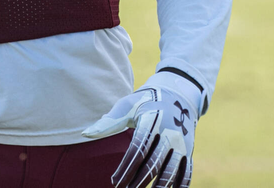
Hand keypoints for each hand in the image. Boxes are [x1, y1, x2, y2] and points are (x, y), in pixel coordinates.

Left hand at [83, 70, 201, 187]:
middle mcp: (169, 133)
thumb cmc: (145, 102)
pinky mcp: (188, 151)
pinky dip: (178, 186)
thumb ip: (109, 122)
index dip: (126, 168)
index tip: (114, 182)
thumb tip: (85, 133)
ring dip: (157, 186)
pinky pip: (185, 173)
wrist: (177, 94)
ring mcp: (181, 143)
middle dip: (138, 180)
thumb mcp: (128, 106)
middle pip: (153, 163)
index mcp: (152, 121)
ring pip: (170, 170)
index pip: (137, 149)